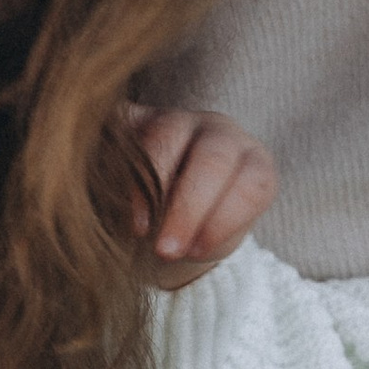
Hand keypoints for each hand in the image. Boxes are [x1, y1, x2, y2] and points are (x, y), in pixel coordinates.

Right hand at [122, 103, 279, 278]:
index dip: (224, 220)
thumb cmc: (199, 229)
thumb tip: (169, 247)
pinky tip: (114, 196)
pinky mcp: (138, 116)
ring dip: (150, 187)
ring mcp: (179, 118)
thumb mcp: (210, 240)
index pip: (251, 186)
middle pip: (213, 160)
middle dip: (188, 208)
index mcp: (254, 163)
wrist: (166, 207)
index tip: (196, 252)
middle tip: (165, 250)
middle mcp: (221, 133)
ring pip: (166, 137)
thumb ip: (201, 238)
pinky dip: (120, 162)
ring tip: (139, 229)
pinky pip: (127, 130)